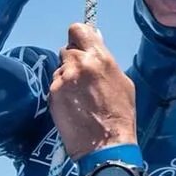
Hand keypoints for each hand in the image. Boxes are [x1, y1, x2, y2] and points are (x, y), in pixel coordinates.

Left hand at [48, 23, 136, 158]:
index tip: (80, 44)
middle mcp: (78, 64)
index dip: (78, 36)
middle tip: (82, 77)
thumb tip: (94, 46)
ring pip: (60, 68)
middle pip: (67, 49)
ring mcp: (62, 80)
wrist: (106, 145)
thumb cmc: (120, 114)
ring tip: (80, 96)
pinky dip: (61, 92)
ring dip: (67, 77)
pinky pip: (55, 85)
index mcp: (98, 57)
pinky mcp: (52, 95)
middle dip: (73, 60)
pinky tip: (73, 106)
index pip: (77, 30)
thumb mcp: (123, 81)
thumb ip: (105, 61)